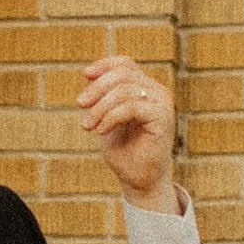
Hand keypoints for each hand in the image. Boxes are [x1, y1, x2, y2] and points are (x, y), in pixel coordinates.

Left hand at [77, 55, 181, 211]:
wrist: (139, 179)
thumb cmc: (124, 150)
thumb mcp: (106, 118)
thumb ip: (102, 96)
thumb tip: (89, 74)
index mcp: (146, 88)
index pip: (125, 64)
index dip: (104, 65)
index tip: (85, 75)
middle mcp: (157, 92)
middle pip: (123, 74)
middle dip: (97, 88)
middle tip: (80, 104)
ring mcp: (162, 104)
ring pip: (125, 90)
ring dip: (101, 107)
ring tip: (88, 125)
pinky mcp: (163, 118)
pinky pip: (131, 107)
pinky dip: (111, 117)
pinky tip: (100, 131)